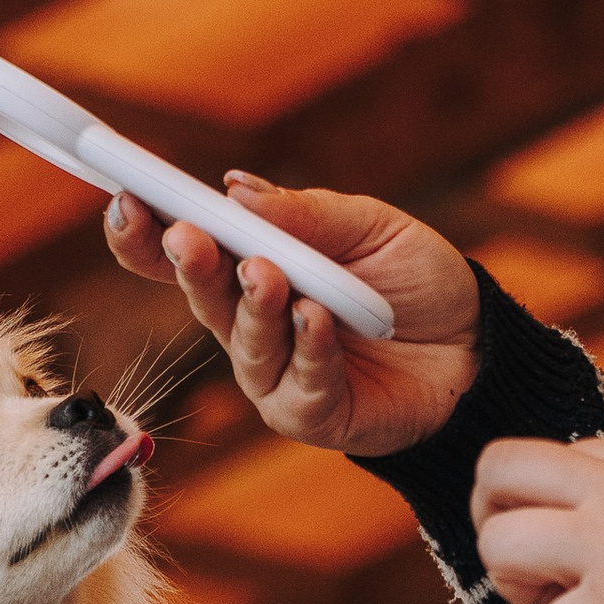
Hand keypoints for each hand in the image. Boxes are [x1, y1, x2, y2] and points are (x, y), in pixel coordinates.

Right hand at [103, 176, 477, 456]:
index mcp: (251, 268)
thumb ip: (306, 214)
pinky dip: (309, 347)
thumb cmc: (417, 282)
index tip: (125, 198)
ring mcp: (276, 374)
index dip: (147, 230)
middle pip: (202, 296)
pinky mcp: (311, 414)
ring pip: (245, 342)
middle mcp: (250, 324)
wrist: (478, 349)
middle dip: (188, 263)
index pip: (184, 252)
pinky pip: (299, 384)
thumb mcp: (371, 227)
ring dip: (253, 306)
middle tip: (184, 234)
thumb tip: (234, 188)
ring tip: (268, 274)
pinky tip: (317, 317)